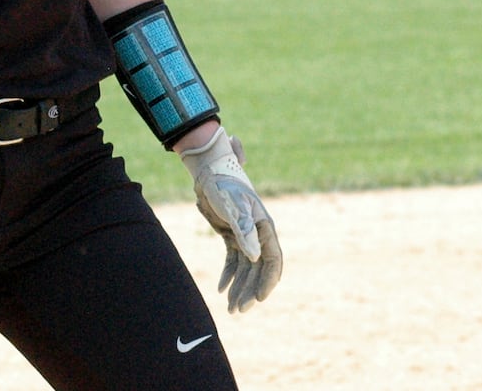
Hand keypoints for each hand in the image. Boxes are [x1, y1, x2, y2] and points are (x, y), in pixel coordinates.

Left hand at [179, 128, 283, 311]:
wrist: (208, 169)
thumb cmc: (222, 185)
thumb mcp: (232, 207)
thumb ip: (245, 231)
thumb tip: (255, 257)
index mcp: (263, 226)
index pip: (273, 259)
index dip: (268, 280)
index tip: (259, 300)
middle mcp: (257, 232)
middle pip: (259, 268)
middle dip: (251, 291)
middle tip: (239, 311)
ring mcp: (245, 234)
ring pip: (246, 268)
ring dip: (240, 287)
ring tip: (230, 309)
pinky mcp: (232, 234)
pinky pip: (233, 260)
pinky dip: (229, 275)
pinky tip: (221, 289)